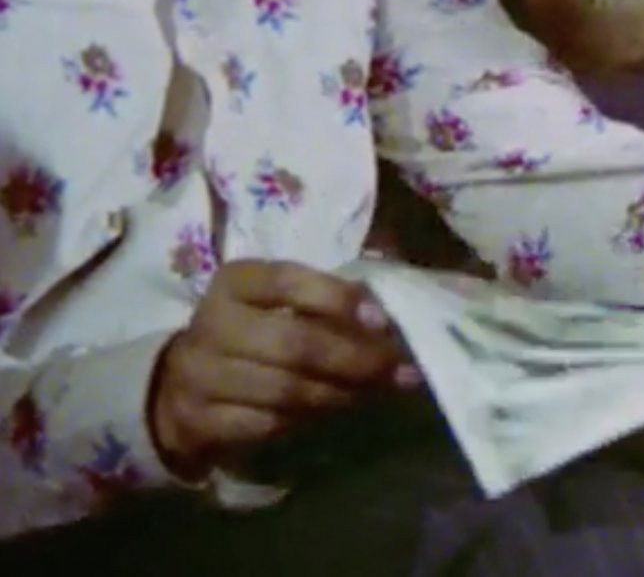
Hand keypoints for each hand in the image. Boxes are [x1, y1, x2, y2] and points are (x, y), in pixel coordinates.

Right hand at [149, 259, 418, 480]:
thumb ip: (321, 299)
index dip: (336, 299)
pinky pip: (268, 426)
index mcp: (234, 281)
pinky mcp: (199, 422)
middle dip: (353, 359)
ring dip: (341, 393)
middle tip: (399, 369)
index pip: (287, 282)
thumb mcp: (273, 301)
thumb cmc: (247, 330)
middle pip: (293, 344)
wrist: (180, 384)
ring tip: (379, 391)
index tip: (381, 320)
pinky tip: (337, 412)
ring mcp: (200, 376)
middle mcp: (212, 324)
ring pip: (286, 390)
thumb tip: (384, 313)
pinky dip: (309, 420)